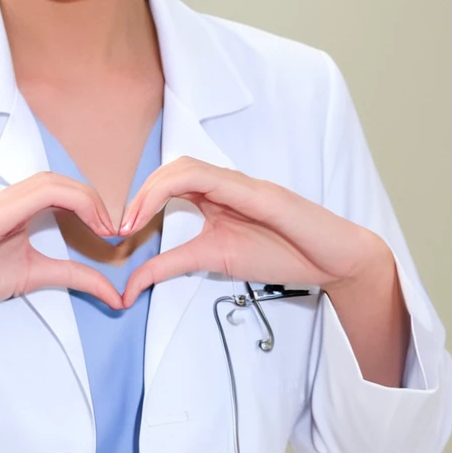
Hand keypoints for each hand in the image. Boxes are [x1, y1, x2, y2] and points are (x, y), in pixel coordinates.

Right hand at [0, 172, 124, 319]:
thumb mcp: (23, 280)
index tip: (111, 235)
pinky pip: (39, 195)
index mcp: (8, 212)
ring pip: (50, 181)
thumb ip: (64, 276)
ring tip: (107, 228)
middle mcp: (2, 201)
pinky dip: (73, 202)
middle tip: (116, 230)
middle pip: (57, 181)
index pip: (57, 192)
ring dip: (87, 198)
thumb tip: (109, 290)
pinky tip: (90, 225)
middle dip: (94, 199)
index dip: (90, 205)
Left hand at [116, 156, 384, 308]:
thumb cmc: (282, 253)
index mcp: (214, 195)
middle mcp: (225, 183)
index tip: (118, 232)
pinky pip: (215, 181)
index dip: (138, 200)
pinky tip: (168, 211)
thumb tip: (130, 285)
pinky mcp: (261, 194)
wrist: (333, 260)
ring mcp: (243, 185)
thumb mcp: (212, 261)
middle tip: (118, 227)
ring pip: (188, 167)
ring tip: (134, 220)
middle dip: (139, 193)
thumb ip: (171, 266)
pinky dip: (183, 190)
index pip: (168, 183)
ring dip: (153, 190)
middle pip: (172, 169)